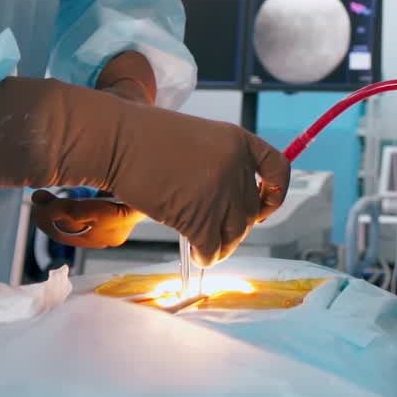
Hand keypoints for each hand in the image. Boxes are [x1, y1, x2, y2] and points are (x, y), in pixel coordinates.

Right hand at [0, 73, 290, 264]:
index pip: (279, 169)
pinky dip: (205, 256)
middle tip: (214, 231)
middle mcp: (235, 165)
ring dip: (220, 245)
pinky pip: (211, 247)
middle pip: (250, 210)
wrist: (117, 141)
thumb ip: (222, 166)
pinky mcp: (198, 214)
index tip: (264, 208)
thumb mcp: (200, 140)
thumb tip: (234, 207)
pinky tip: (195, 254)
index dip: (275, 193)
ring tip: (205, 245)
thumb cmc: (148, 140)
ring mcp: (219, 190)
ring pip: (234, 233)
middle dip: (234, 226)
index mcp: (239, 141)